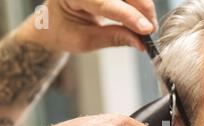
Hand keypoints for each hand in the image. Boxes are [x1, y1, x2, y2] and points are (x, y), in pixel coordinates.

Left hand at [20, 0, 157, 52]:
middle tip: (150, 31)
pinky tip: (141, 17)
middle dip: (142, 9)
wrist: (53, 23)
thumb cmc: (63, 31)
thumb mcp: (85, 41)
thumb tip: (140, 42)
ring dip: (143, 6)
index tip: (147, 30)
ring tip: (147, 27)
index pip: (106, 3)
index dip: (130, 16)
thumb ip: (113, 38)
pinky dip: (138, 4)